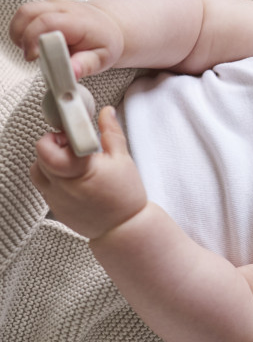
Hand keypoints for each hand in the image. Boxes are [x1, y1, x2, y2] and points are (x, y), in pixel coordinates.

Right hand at [10, 0, 123, 78]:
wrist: (109, 26)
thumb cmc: (105, 43)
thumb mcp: (102, 58)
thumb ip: (85, 65)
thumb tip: (72, 74)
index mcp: (77, 20)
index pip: (47, 22)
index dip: (33, 39)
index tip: (33, 57)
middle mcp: (62, 7)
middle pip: (28, 13)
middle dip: (22, 37)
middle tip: (31, 57)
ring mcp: (52, 4)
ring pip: (23, 12)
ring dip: (19, 33)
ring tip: (31, 52)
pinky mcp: (45, 6)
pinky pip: (26, 14)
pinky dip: (23, 30)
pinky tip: (33, 44)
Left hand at [31, 106, 147, 238]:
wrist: (124, 230)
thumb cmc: (126, 197)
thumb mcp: (123, 159)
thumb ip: (111, 132)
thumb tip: (105, 112)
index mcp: (78, 169)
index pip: (48, 146)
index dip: (58, 136)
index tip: (71, 133)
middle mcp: (62, 185)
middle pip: (40, 156)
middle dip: (54, 146)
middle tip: (73, 147)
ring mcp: (55, 198)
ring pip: (38, 172)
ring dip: (50, 163)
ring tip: (72, 164)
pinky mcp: (55, 208)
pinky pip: (45, 188)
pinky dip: (54, 179)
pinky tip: (74, 180)